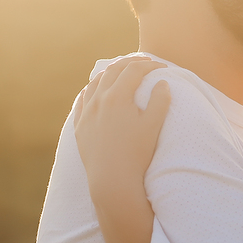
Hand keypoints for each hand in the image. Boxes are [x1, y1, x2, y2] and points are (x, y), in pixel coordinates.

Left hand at [74, 57, 170, 192]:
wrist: (112, 180)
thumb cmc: (136, 153)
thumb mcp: (154, 126)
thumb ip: (160, 101)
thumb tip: (162, 83)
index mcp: (118, 96)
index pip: (134, 70)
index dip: (150, 65)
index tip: (162, 67)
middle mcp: (99, 99)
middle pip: (113, 71)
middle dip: (130, 63)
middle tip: (143, 62)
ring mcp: (86, 113)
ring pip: (95, 83)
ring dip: (109, 73)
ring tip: (119, 72)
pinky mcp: (80, 126)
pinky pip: (82, 101)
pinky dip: (90, 90)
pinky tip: (94, 90)